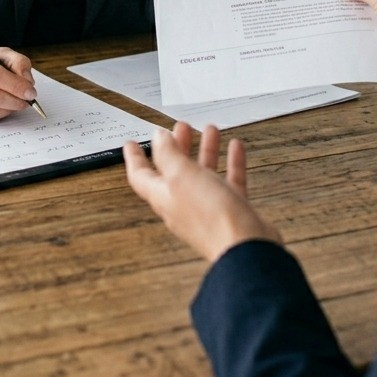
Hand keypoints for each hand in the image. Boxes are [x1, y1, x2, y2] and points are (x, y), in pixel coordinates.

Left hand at [124, 123, 281, 262]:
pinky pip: (229, 181)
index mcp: (164, 197)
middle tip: (180, 129)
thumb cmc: (211, 218)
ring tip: (209, 130)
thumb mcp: (181, 176)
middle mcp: (184, 203)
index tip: (130, 143)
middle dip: (176, 147)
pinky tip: (234, 148)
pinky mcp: (231, 210)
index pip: (141, 176)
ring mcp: (208, 208)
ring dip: (205, 150)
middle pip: (175, 171)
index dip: (134, 158)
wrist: (245, 247)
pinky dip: (231, 163)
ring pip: (203, 174)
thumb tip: (158, 138)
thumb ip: (168, 155)